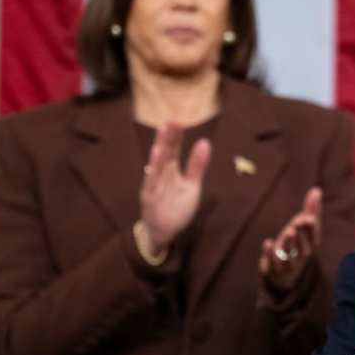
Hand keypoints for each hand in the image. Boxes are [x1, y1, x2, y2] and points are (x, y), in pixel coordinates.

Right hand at [139, 122, 210, 250]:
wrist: (165, 234)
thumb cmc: (176, 208)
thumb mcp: (192, 186)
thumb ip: (197, 166)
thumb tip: (205, 142)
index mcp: (171, 172)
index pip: (174, 150)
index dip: (176, 136)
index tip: (179, 120)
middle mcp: (161, 176)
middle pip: (165, 154)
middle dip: (166, 138)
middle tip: (169, 120)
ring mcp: (154, 187)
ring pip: (156, 167)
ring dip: (159, 152)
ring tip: (161, 136)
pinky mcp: (150, 200)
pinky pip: (151, 185)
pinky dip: (152, 173)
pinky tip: (154, 160)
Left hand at [259, 187, 321, 291]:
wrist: (285, 275)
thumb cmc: (297, 244)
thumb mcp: (303, 228)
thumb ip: (311, 210)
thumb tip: (316, 190)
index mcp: (310, 245)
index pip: (313, 237)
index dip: (312, 228)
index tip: (310, 218)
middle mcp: (300, 256)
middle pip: (302, 246)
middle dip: (301, 234)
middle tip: (298, 222)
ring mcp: (286, 264)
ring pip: (289, 256)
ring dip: (289, 244)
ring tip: (289, 231)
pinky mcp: (272, 269)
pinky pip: (271, 263)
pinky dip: (269, 254)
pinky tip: (268, 242)